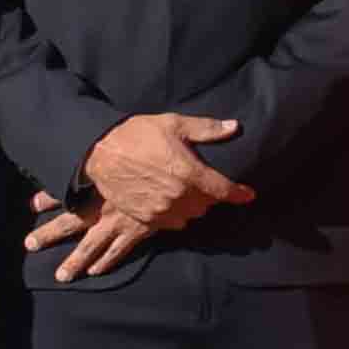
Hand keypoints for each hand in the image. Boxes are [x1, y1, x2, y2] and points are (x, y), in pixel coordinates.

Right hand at [57, 112, 251, 277]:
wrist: (100, 152)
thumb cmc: (138, 134)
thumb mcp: (174, 124)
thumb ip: (208, 129)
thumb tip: (235, 127)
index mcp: (190, 173)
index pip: (224, 190)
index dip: (239, 194)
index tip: (248, 195)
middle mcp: (179, 196)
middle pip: (208, 205)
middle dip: (209, 195)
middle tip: (201, 181)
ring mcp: (161, 210)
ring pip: (191, 216)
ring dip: (192, 206)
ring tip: (184, 191)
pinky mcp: (146, 218)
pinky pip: (171, 224)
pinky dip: (175, 215)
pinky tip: (169, 201)